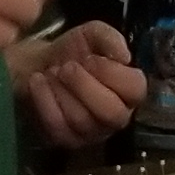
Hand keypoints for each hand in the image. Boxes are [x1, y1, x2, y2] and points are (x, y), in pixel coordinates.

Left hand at [11, 19, 147, 150]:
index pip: (136, 90)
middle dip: (85, 85)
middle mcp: (115, 117)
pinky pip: (57, 125)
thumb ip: (110, 38)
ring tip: (52, 71)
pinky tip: (37, 81)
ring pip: (82, 119)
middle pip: (112, 113)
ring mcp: (90, 133)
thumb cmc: (73, 52)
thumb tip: (123, 56)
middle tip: (67, 67)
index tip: (90, 57)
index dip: (112, 73)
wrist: (38, 64)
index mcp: (127, 91)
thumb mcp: (92, 35)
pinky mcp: (65, 140)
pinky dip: (44, 98)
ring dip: (62, 89)